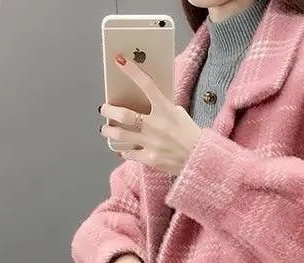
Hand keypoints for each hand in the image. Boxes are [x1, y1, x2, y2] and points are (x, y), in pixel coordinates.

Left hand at [99, 54, 201, 175]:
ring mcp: (151, 143)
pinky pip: (130, 153)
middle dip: (109, 111)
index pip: (146, 85)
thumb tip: (146, 101)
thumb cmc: (190, 134)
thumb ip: (162, 107)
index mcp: (165, 109)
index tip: (119, 60)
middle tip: (104, 109)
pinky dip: (124, 150)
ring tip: (105, 129)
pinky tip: (122, 148)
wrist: (200, 159)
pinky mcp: (150, 158)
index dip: (131, 71)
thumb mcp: (179, 114)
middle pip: (124, 115)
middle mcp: (156, 125)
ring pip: (121, 135)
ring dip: (109, 131)